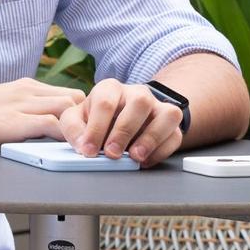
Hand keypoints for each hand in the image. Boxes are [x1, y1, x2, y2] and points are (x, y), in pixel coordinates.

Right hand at [0, 79, 86, 149]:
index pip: (69, 93)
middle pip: (76, 97)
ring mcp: (22, 104)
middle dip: (89, 119)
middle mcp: (29, 90)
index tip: (87, 131)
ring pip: (69, 107)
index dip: (83, 112)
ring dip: (83, 128)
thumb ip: (22, 112)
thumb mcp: (1, 106)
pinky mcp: (15, 121)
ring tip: (90, 148)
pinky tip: (74, 151)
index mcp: (26, 86)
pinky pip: (53, 125)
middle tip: (92, 141)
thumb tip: (42, 129)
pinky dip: (68, 137)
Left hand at [58, 79, 184, 166]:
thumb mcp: (77, 118)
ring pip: (166, 114)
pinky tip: (145, 161)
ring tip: (135, 157)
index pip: (105, 102)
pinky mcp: (170, 123)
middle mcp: (137, 93)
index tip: (88, 150)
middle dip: (124, 131)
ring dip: (151, 138)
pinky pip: (175, 134)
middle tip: (112, 154)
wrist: (122, 115)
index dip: (96, 128)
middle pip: (139, 103)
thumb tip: (82, 144)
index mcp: (110, 88)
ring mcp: (157, 107)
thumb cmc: (98, 118)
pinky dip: (162, 150)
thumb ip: (73, 128)